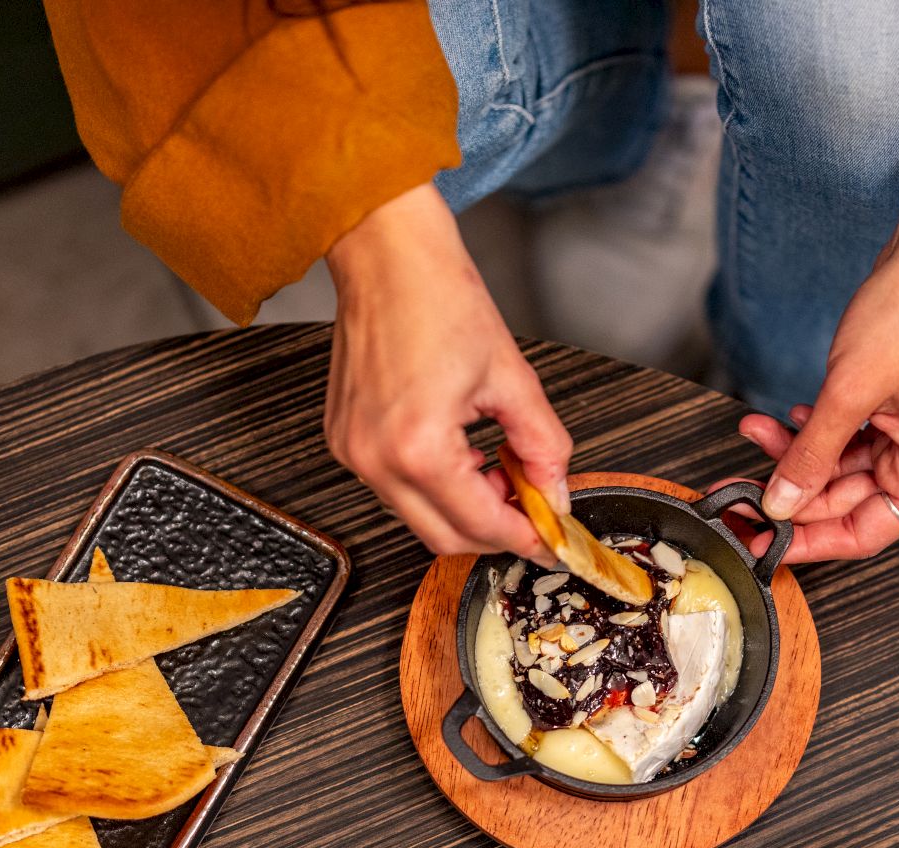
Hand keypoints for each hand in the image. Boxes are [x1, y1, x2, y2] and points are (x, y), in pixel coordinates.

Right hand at [325, 183, 569, 558]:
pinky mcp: (344, 441)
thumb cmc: (439, 297)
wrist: (388, 256)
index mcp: (418, 446)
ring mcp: (352, 452)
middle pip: (443, 538)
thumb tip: (554, 492)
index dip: (523, 538)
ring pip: (418, 516)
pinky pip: (394, 488)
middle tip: (527, 503)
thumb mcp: (513, 378)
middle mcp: (375, 458)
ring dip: (462, 506)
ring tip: (493, 465)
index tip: (549, 540)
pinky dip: (433, 485)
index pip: (479, 525)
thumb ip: (543, 446)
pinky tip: (459, 452)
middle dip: (492, 529)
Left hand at [750, 65, 898, 560]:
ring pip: (835, 470)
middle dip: (788, 490)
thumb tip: (779, 505)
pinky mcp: (888, 413)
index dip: (806, 541)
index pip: (861, 533)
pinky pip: (841, 440)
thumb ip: (811, 456)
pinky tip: (781, 416)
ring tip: (753, 428)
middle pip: (843, 503)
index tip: (758, 542)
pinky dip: (809, 433)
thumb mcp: (847, 395)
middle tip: (734, 486)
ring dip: (792, 453)